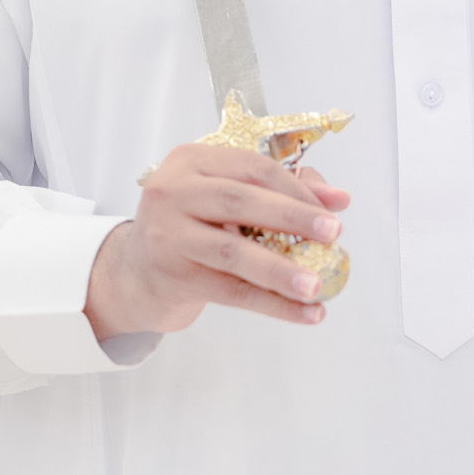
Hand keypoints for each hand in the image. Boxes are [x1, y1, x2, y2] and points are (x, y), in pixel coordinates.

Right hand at [86, 147, 349, 342]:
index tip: (335, 207)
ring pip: (232, 251)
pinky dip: (272, 304)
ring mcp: (167, 235)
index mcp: (191, 161)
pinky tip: (304, 313)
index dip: (297, 187)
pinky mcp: (172, 276)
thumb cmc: (190, 228)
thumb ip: (277, 190)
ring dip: (280, 270)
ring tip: (315, 285)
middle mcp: (172, 191)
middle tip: (334, 233)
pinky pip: (230, 291)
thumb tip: (337, 199)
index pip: (252, 167)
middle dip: (293, 216)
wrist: (136, 273)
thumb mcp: (223, 199)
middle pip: (240, 200)